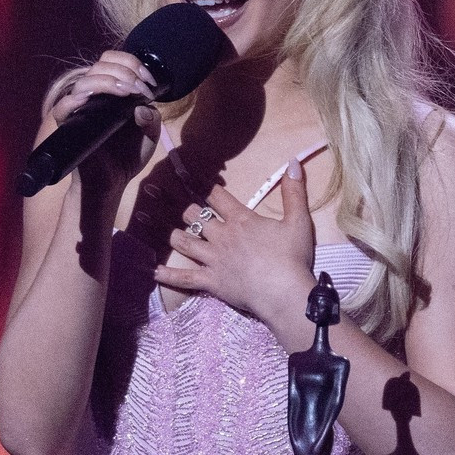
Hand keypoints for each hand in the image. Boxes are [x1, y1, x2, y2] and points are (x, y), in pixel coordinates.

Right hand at [52, 51, 160, 191]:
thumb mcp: (150, 135)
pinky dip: (74, 100)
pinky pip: (62, 107)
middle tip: (141, 89)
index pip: (114, 62)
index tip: (149, 81)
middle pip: (100, 66)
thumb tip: (141, 108)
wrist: (113, 182)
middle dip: (125, 71)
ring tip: (127, 92)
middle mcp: (95, 96)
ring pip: (84, 82)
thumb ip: (153, 119)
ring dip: (108, 81)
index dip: (132, 63)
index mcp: (113, 92)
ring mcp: (80, 109)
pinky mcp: (68, 126)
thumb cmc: (128, 156)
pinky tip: (91, 100)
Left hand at [154, 159, 316, 319]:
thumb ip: (294, 192)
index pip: (218, 197)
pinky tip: (155, 272)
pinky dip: (168, 275)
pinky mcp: (210, 281)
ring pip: (185, 243)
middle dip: (189, 210)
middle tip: (185, 208)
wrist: (283, 292)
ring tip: (172, 234)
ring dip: (176, 236)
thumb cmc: (292, 256)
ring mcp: (213, 259)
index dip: (208, 188)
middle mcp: (222, 236)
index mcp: (241, 220)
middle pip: (195, 217)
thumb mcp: (298, 221)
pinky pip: (184, 278)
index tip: (199, 182)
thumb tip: (293, 162)